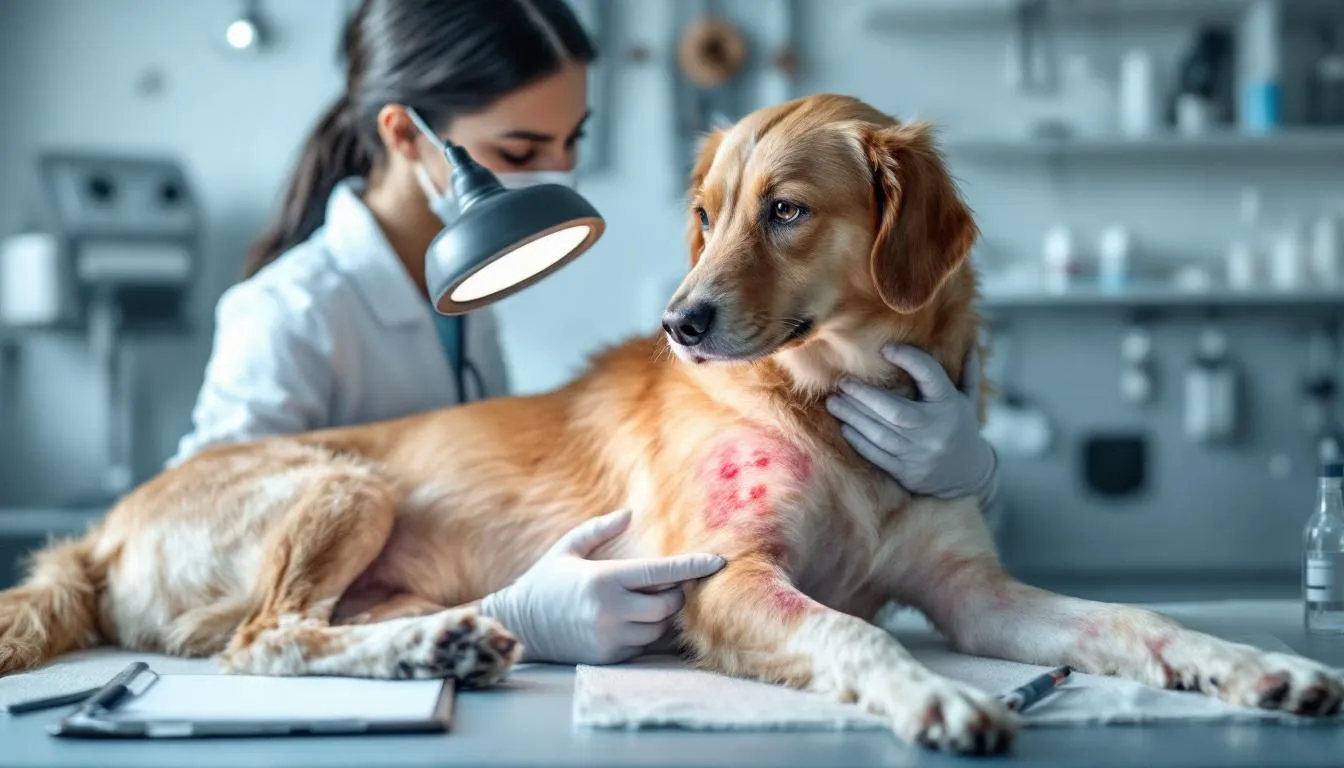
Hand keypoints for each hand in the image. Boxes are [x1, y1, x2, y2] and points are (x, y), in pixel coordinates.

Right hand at [479, 509, 725, 664]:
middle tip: (666, 586)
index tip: (718, 562)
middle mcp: (611, 610)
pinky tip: (633, 621)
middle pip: (668, 605)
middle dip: (675, 595)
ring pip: (660, 628)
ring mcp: (611, 637)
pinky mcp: (609, 657)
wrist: (520, 626)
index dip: (693, 567)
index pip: (661, 573)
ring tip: (646, 603)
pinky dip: (647, 633)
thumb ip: (599, 529)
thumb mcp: (568, 548)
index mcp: (605, 579)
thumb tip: (629, 513)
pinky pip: (645, 646)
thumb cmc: (546, 582)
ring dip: (663, 616)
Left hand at [825, 344, 997, 502]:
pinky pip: (877, 455)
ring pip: (880, 433)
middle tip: (842, 382)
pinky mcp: (907, 472)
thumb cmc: (962, 426)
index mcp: (950, 405)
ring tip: (834, 402)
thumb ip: (968, 369)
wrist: (970, 475)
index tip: (885, 349)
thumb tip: (968, 337)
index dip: (909, 359)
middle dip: (864, 395)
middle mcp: (935, 428)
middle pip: (895, 410)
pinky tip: (844, 426)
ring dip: (853, 416)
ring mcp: (920, 453)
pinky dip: (858, 440)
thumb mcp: (968, 398)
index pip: (930, 376)